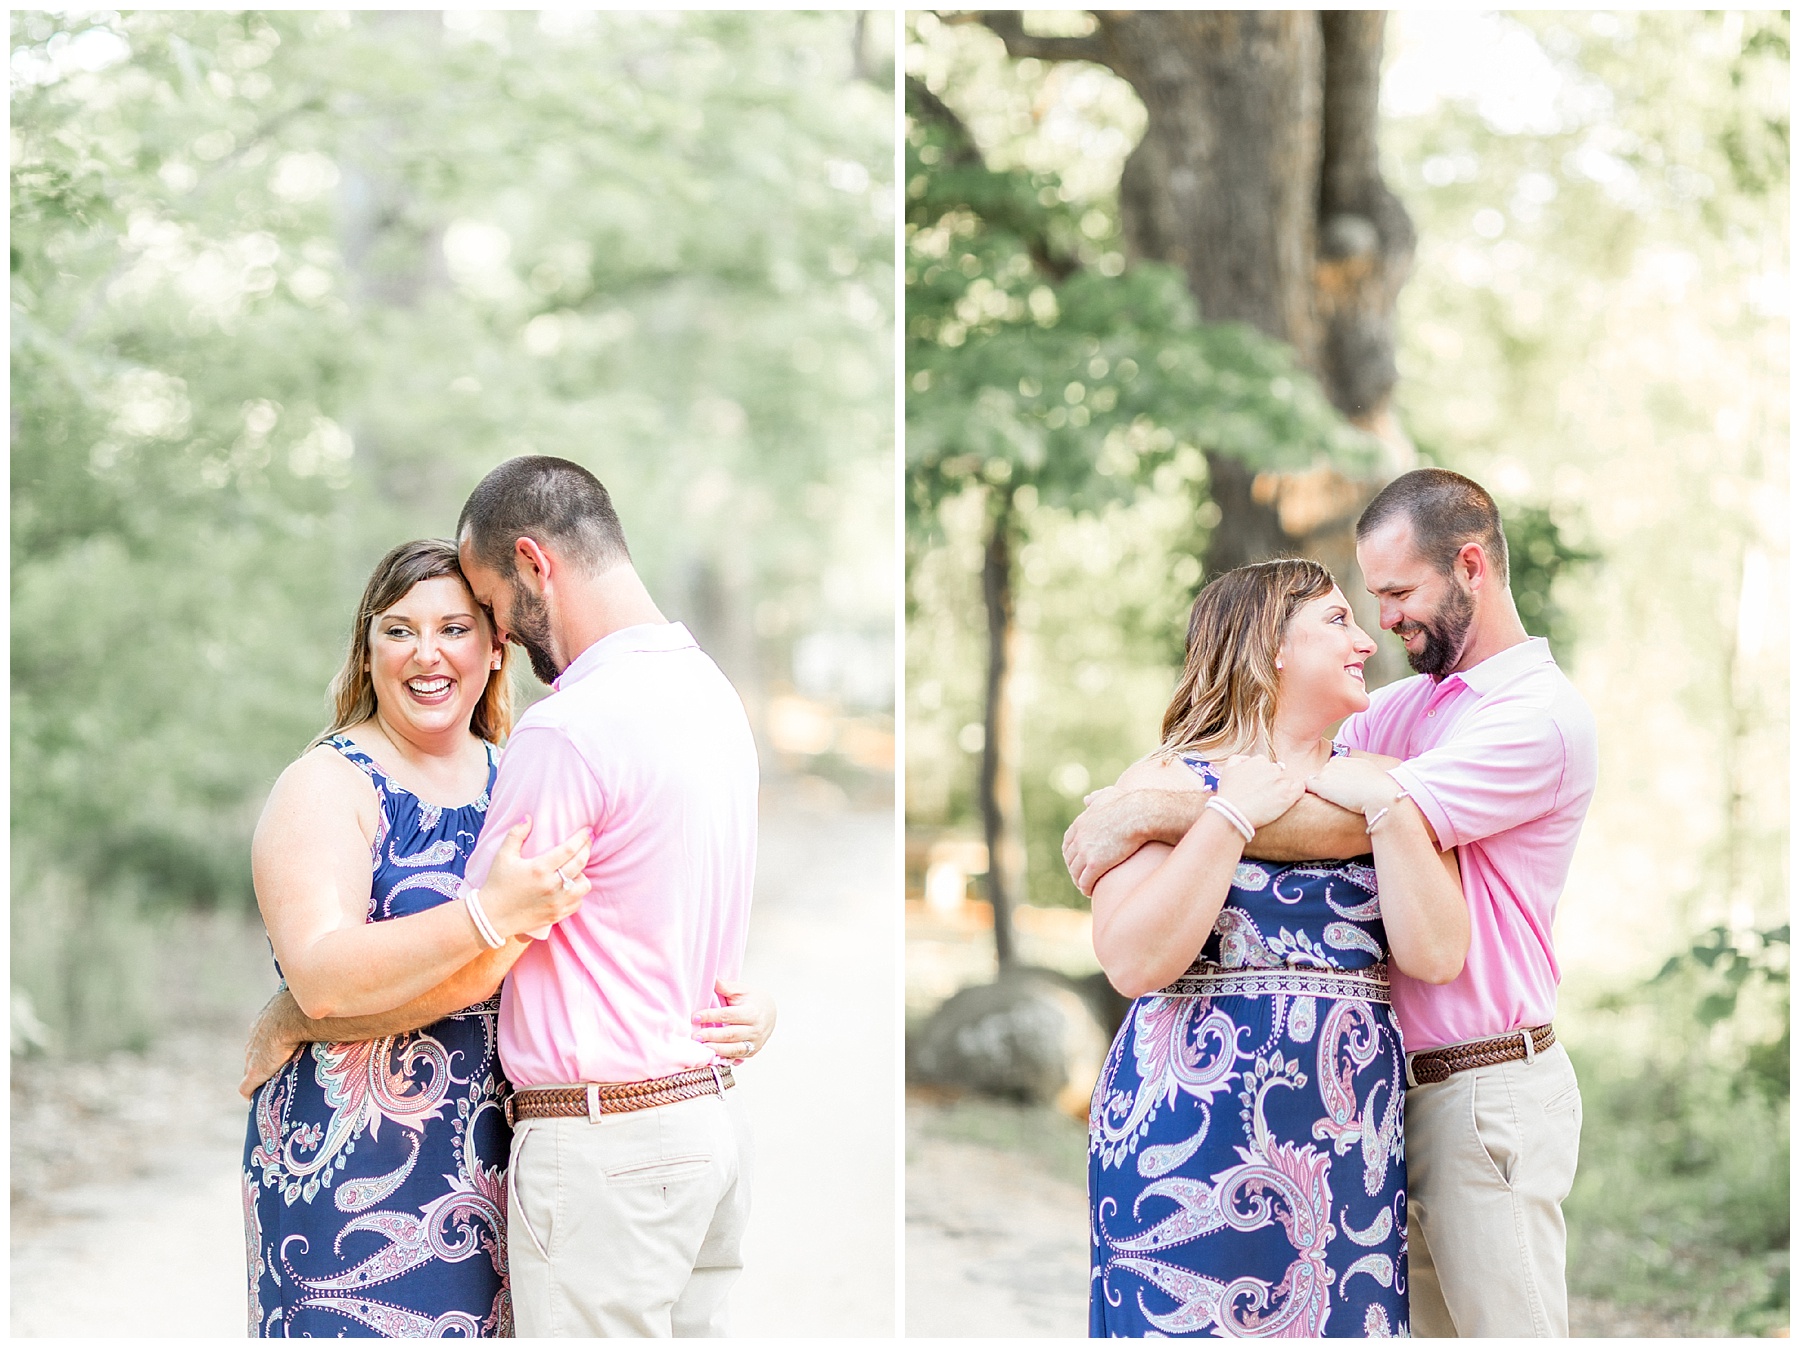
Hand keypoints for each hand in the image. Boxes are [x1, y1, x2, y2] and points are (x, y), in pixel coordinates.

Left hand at [240, 987, 304, 1099]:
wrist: (293, 1018)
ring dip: (260, 1078)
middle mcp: (254, 1040)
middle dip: (264, 1061)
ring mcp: (252, 1056)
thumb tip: (332, 1006)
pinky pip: (246, 1088)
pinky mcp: (255, 1072)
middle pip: (254, 1054)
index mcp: (263, 1023)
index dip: (270, 1046)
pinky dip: (251, 1094)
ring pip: (250, 1070)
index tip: (280, 1051)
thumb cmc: (304, 1008)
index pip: (261, 1038)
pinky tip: (258, 1100)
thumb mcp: (305, 1004)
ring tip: (273, 1086)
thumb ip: (311, 1008)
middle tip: (279, 1070)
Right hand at [476, 818, 592, 939]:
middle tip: (587, 842)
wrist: (492, 916)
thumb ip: (516, 834)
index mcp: (539, 869)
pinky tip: (570, 886)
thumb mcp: (503, 856)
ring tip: (575, 868)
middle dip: (586, 849)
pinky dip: (577, 893)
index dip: (581, 838)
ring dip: (582, 874)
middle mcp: (551, 886)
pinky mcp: (557, 915)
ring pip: (584, 885)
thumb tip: (528, 817)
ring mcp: (556, 903)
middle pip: (580, 863)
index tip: (587, 830)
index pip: (569, 849)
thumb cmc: (497, 884)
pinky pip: (578, 902)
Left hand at [692, 978, 775, 1060]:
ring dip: (716, 1050)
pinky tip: (712, 1056)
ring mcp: (755, 1042)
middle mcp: (755, 1029)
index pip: (728, 1015)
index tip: (695, 1017)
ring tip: (702, 1048)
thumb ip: (726, 987)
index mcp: (752, 1012)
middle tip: (695, 1036)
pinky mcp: (752, 1051)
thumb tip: (711, 979)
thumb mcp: (742, 990)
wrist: (771, 1011)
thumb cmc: (753, 999)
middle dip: (711, 1036)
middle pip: (730, 1034)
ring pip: (734, 1049)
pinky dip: (724, 1058)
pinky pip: (737, 1057)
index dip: (710, 1016)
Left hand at [1061, 787, 1149, 897]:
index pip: (1068, 843)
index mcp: (1080, 824)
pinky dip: (1086, 888)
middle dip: (1075, 869)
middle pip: (1070, 859)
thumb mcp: (1108, 795)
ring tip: (1086, 887)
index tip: (1077, 861)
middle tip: (1082, 877)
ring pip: (1076, 873)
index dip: (1071, 854)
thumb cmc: (1129, 804)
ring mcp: (1085, 852)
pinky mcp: (1095, 864)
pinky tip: (1091, 892)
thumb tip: (1087, 799)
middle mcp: (1079, 838)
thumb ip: (1096, 798)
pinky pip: (1085, 881)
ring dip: (1079, 881)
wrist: (1139, 815)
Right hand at [1212, 754, 1304, 829]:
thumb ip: (1238, 759)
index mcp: (1259, 761)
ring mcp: (1281, 781)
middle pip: (1278, 773)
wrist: (1233, 813)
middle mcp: (1272, 768)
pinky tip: (1287, 800)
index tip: (1258, 788)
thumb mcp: (1227, 770)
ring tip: (1272, 802)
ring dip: (1283, 790)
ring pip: (1289, 781)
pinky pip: (1300, 788)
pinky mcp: (1288, 795)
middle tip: (1264, 796)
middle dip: (1273, 783)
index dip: (1263, 778)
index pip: (1267, 766)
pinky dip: (1296, 793)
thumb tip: (1248, 759)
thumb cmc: (1228, 795)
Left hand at [1305, 756, 1401, 816]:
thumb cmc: (1379, 788)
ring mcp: (1326, 773)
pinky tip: (1323, 800)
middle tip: (1340, 797)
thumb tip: (1354, 781)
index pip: (1333, 768)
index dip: (1336, 780)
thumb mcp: (1369, 773)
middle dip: (1328, 785)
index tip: (1344, 789)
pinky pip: (1308, 786)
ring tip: (1336, 800)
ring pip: (1316, 782)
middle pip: (1323, 775)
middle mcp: (1334, 763)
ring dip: (1321, 791)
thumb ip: (1358, 772)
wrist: (1380, 794)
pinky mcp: (1321, 785)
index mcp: (1346, 759)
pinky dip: (1311, 793)